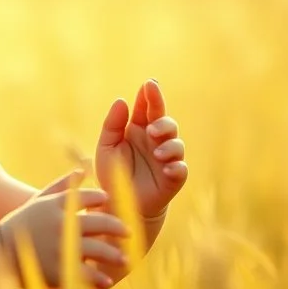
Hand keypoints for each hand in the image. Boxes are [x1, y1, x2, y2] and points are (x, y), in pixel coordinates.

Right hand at [0, 169, 129, 288]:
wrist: (0, 251)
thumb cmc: (24, 223)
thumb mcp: (40, 199)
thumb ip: (63, 185)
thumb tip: (84, 168)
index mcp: (57, 204)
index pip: (88, 196)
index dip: (101, 198)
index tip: (108, 201)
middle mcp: (61, 223)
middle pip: (99, 222)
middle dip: (118, 227)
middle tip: (129, 232)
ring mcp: (61, 246)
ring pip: (98, 249)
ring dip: (114, 254)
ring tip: (124, 258)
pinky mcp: (59, 269)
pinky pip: (86, 274)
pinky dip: (99, 278)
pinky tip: (107, 279)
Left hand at [94, 79, 187, 220]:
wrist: (118, 204)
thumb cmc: (113, 172)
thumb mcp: (106, 146)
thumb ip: (112, 124)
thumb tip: (121, 100)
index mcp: (139, 128)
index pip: (147, 107)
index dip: (151, 95)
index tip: (150, 84)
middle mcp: (155, 140)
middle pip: (167, 122)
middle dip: (163, 122)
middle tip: (152, 129)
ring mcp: (166, 158)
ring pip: (177, 144)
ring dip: (169, 146)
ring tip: (157, 152)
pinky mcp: (173, 178)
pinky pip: (181, 169)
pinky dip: (176, 166)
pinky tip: (166, 168)